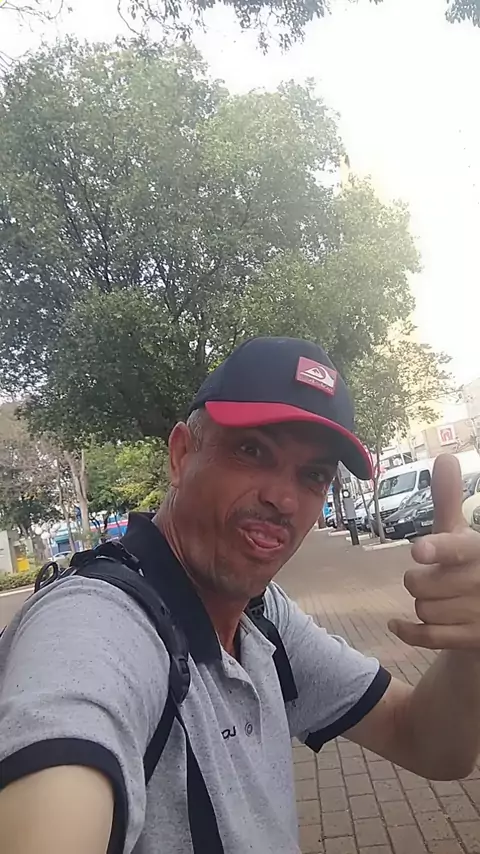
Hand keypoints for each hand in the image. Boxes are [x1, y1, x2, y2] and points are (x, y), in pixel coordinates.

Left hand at [388, 454, 479, 649]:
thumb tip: (444, 458)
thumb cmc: (468, 564)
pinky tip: (397, 624)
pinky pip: (427, 636)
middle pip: (420, 584)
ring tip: (441, 598)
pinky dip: (407, 631)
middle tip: (435, 577)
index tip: (419, 550)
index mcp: (478, 551)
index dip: (437, 550)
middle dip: (418, 581)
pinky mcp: (472, 638)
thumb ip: (448, 500)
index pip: (455, 549)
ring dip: (422, 605)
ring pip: (422, 609)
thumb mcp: (459, 534)